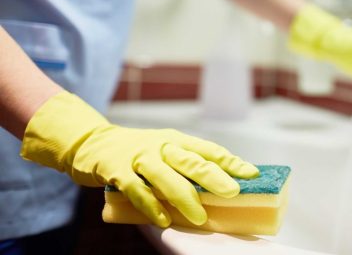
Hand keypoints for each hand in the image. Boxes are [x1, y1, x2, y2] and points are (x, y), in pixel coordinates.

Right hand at [21, 91, 258, 227]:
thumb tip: (220, 187)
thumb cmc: (138, 151)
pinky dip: (150, 205)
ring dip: (185, 197)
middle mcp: (161, 145)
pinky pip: (136, 189)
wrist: (91, 142)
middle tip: (232, 192)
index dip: (231, 161)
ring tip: (201, 217)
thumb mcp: (165, 150)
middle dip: (214, 177)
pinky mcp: (116, 170)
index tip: (251, 174)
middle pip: (191, 161)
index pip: (209, 150)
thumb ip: (186, 166)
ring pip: (166, 176)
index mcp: (177, 139)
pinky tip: (162, 220)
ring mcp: (139, 157)